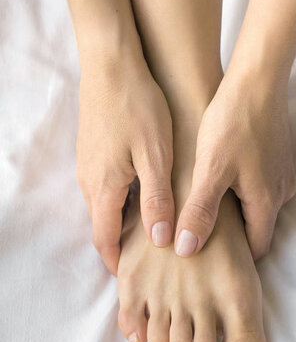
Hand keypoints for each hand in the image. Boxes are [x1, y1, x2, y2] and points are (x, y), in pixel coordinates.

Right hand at [76, 58, 174, 274]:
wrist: (113, 64)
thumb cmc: (138, 107)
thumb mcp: (155, 156)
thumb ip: (157, 199)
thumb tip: (159, 239)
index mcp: (103, 187)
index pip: (104, 239)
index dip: (119, 262)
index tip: (136, 277)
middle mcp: (89, 181)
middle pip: (104, 226)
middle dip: (123, 247)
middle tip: (151, 260)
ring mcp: (89, 165)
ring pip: (106, 207)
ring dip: (125, 225)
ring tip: (154, 234)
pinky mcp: (95, 152)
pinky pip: (107, 189)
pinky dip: (123, 204)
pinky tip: (147, 200)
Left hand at [174, 73, 295, 259]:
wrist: (257, 80)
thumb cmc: (233, 123)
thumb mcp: (211, 170)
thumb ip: (200, 212)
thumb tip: (187, 250)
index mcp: (266, 202)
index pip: (256, 248)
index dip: (234, 255)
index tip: (207, 253)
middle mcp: (281, 193)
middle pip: (257, 227)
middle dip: (232, 233)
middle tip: (200, 228)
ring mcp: (283, 174)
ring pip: (258, 205)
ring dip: (236, 208)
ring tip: (206, 199)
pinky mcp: (279, 157)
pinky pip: (261, 184)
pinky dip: (242, 188)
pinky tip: (222, 173)